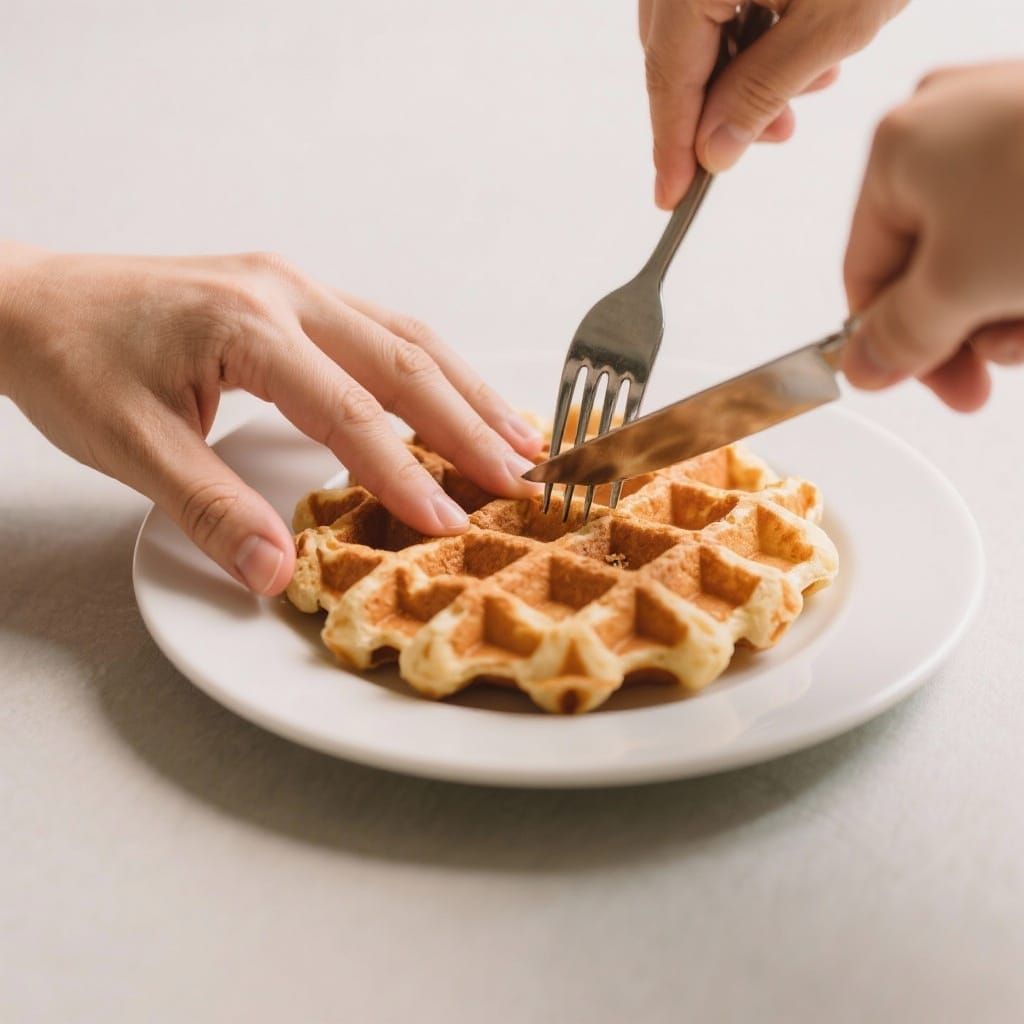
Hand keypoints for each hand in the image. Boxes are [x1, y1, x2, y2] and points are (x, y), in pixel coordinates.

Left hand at [0, 245, 543, 593]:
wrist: (29, 301)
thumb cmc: (72, 361)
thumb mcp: (129, 445)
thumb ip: (210, 511)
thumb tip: (279, 573)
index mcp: (246, 325)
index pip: (350, 410)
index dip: (406, 473)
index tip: (451, 523)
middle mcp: (285, 292)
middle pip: (404, 360)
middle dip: (469, 424)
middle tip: (523, 477)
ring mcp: (294, 287)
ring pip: (406, 336)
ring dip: (466, 389)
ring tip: (520, 437)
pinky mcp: (293, 297)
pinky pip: (383, 329)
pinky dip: (433, 369)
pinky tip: (460, 396)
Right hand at [639, 0, 904, 207]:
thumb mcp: (832, 21)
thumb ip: (762, 92)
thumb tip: (714, 151)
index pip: (668, 75)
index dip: (670, 144)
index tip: (672, 196)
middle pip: (675, 51)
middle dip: (718, 105)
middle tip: (766, 138)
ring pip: (698, 25)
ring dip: (742, 70)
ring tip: (807, 85)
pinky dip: (754, 30)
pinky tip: (803, 43)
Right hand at [842, 61, 1023, 410]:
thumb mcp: (957, 289)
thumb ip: (900, 337)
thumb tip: (861, 366)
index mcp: (899, 150)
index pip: (868, 274)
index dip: (898, 344)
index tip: (940, 388)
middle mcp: (951, 125)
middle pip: (933, 266)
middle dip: (970, 328)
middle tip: (994, 376)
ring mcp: (1016, 125)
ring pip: (989, 252)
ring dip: (1013, 309)